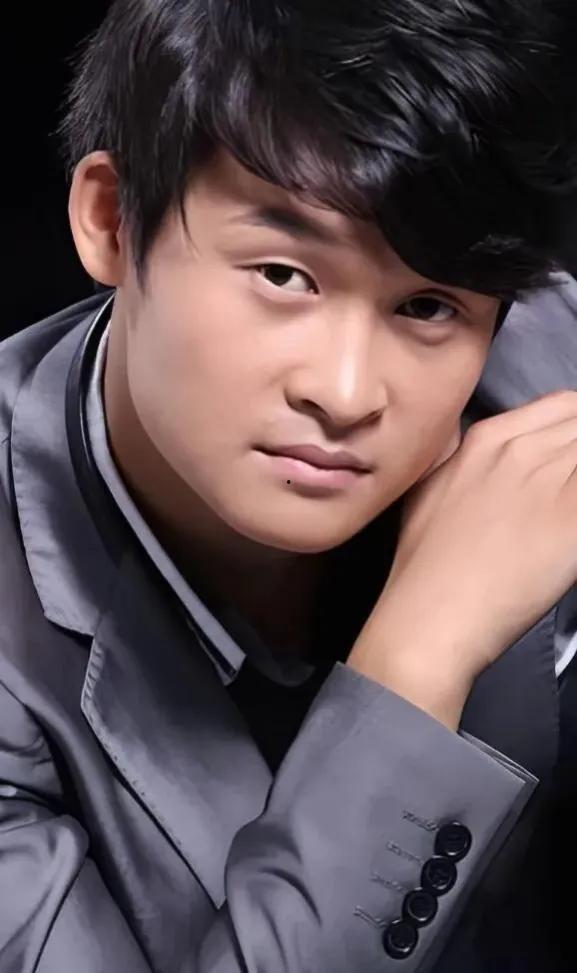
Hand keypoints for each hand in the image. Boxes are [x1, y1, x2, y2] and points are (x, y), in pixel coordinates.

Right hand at [348, 390, 576, 724]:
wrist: (430, 616)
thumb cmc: (423, 563)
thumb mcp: (429, 488)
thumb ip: (461, 456)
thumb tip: (478, 448)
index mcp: (488, 438)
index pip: (564, 406)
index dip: (573, 432)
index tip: (567, 464)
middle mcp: (523, 450)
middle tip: (566, 498)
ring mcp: (552, 484)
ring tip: (566, 517)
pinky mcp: (574, 523)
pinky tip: (570, 537)